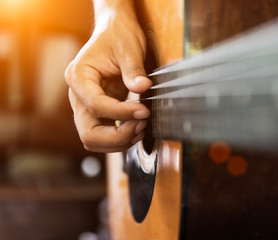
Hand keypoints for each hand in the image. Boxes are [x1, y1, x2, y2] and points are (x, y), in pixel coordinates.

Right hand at [65, 1, 151, 151]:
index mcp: (78, 76)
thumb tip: (143, 87)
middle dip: (117, 137)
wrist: (115, 33)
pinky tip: (136, 129)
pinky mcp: (97, 112)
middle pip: (88, 133)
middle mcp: (77, 95)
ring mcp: (85, 106)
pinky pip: (103, 135)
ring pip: (94, 139)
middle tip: (141, 126)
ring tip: (141, 128)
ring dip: (118, 141)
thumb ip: (133, 70)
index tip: (144, 111)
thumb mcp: (128, 48)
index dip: (121, 113)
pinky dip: (119, 138)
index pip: (96, 105)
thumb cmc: (118, 36)